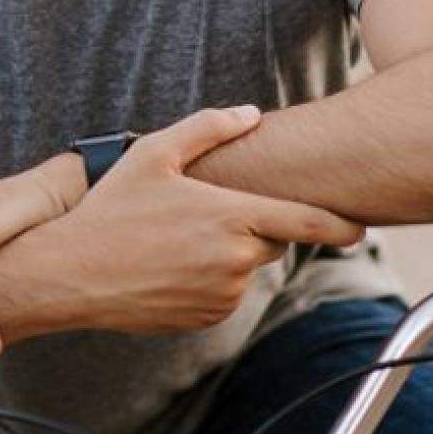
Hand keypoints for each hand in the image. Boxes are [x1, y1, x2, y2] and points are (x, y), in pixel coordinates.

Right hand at [31, 105, 367, 333]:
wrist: (72, 272)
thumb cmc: (111, 208)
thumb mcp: (154, 153)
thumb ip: (208, 129)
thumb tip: (250, 115)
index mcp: (231, 216)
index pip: (307, 223)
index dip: (340, 225)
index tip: (360, 225)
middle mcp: (235, 260)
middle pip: (274, 240)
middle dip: (256, 225)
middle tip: (208, 212)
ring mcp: (223, 294)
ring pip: (247, 267)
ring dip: (230, 252)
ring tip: (176, 238)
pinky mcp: (207, 318)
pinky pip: (226, 293)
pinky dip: (211, 278)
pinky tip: (170, 264)